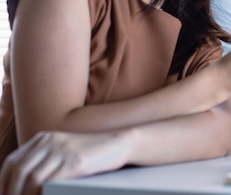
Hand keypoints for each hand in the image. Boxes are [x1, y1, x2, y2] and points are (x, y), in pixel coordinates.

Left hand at [0, 130, 128, 194]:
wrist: (120, 143)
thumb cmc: (93, 152)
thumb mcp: (64, 151)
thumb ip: (45, 160)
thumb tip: (22, 182)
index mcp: (44, 138)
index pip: (12, 161)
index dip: (3, 181)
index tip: (4, 194)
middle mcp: (49, 141)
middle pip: (18, 169)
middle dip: (10, 190)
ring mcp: (62, 150)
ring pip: (31, 177)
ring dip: (24, 194)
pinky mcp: (75, 161)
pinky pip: (49, 181)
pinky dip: (41, 193)